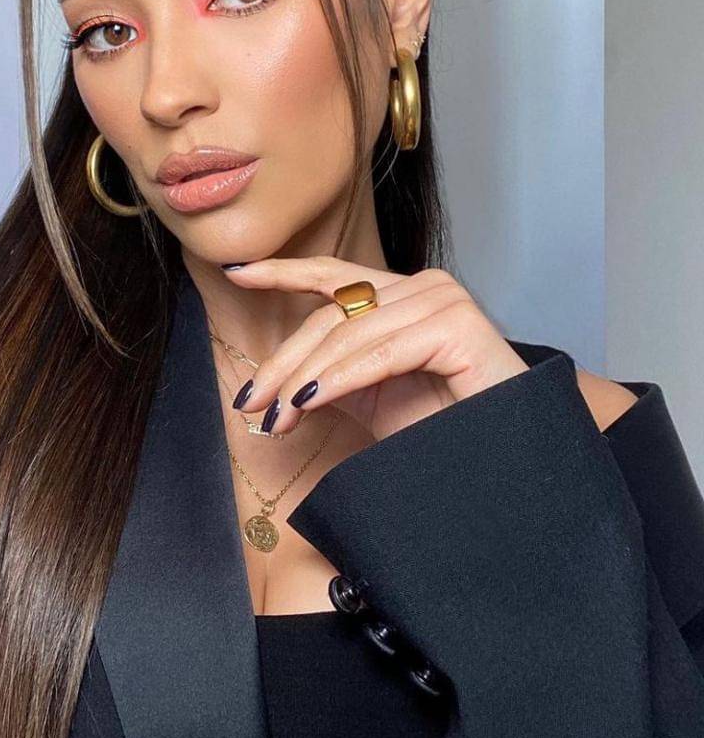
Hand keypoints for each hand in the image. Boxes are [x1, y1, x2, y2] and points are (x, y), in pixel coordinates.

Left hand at [222, 255, 530, 440]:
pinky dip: (339, 379)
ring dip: (304, 381)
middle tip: (252, 405)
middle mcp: (425, 287)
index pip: (333, 277)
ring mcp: (445, 301)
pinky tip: (311, 403)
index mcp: (403, 295)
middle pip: (332, 314)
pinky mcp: (459, 326)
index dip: (283, 272)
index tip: (238, 273)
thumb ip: (330, 374)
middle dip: (284, 363)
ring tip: (277, 420)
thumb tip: (278, 381)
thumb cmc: (441, 432)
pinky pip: (380, 353)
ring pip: (349, 334)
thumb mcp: (370, 397)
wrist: (500, 465)